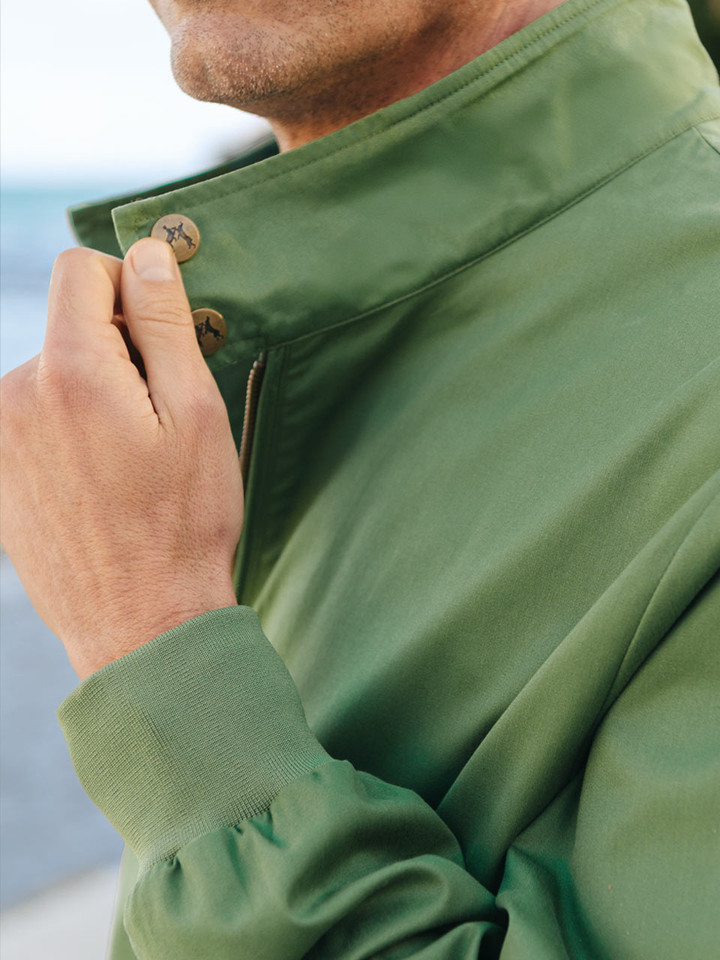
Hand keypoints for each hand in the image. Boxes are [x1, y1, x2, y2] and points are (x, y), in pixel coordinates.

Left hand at [0, 240, 241, 679]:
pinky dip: (69, 428)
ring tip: (128, 460)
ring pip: (53, 371)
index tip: (160, 338)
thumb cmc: (182, 521)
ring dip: (93, 392)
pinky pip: (35, 415)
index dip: (129, 287)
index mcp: (71, 373)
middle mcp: (15, 394)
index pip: (81, 269)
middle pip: (66, 323)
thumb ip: (165, 322)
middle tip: (157, 417)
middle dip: (116, 348)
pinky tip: (100, 482)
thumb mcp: (195, 413)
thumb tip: (148, 253)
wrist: (140, 623)